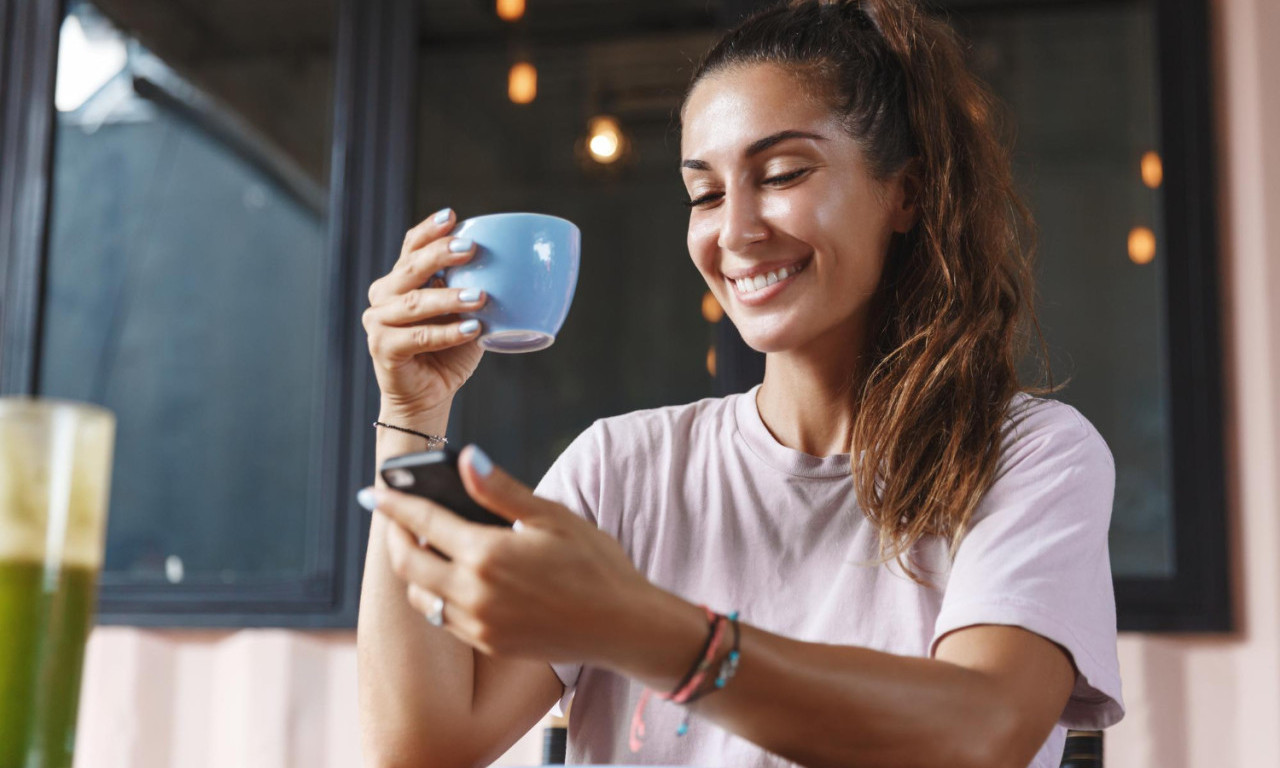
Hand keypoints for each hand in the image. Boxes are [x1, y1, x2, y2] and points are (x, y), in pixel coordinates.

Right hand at [363, 208, 486, 416]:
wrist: (428, 396)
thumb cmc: (449, 352)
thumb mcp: (464, 315)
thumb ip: (473, 290)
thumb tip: (511, 269)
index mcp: (400, 280)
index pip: (412, 247)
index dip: (430, 231)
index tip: (452, 217)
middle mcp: (384, 295)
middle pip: (410, 268)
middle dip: (440, 254)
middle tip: (470, 248)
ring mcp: (378, 322)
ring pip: (414, 302)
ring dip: (449, 297)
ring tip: (480, 297)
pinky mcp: (383, 348)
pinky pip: (418, 337)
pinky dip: (447, 333)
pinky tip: (472, 329)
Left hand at [373, 445, 655, 664]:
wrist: (623, 626)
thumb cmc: (595, 564)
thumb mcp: (552, 517)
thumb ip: (502, 490)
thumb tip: (466, 458)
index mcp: (487, 554)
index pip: (423, 521)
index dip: (395, 503)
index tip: (374, 491)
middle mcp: (474, 593)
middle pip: (407, 562)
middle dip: (395, 536)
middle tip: (394, 518)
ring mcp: (479, 625)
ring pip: (421, 595)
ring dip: (414, 570)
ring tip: (425, 548)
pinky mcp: (488, 645)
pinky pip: (444, 620)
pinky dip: (437, 596)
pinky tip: (453, 580)